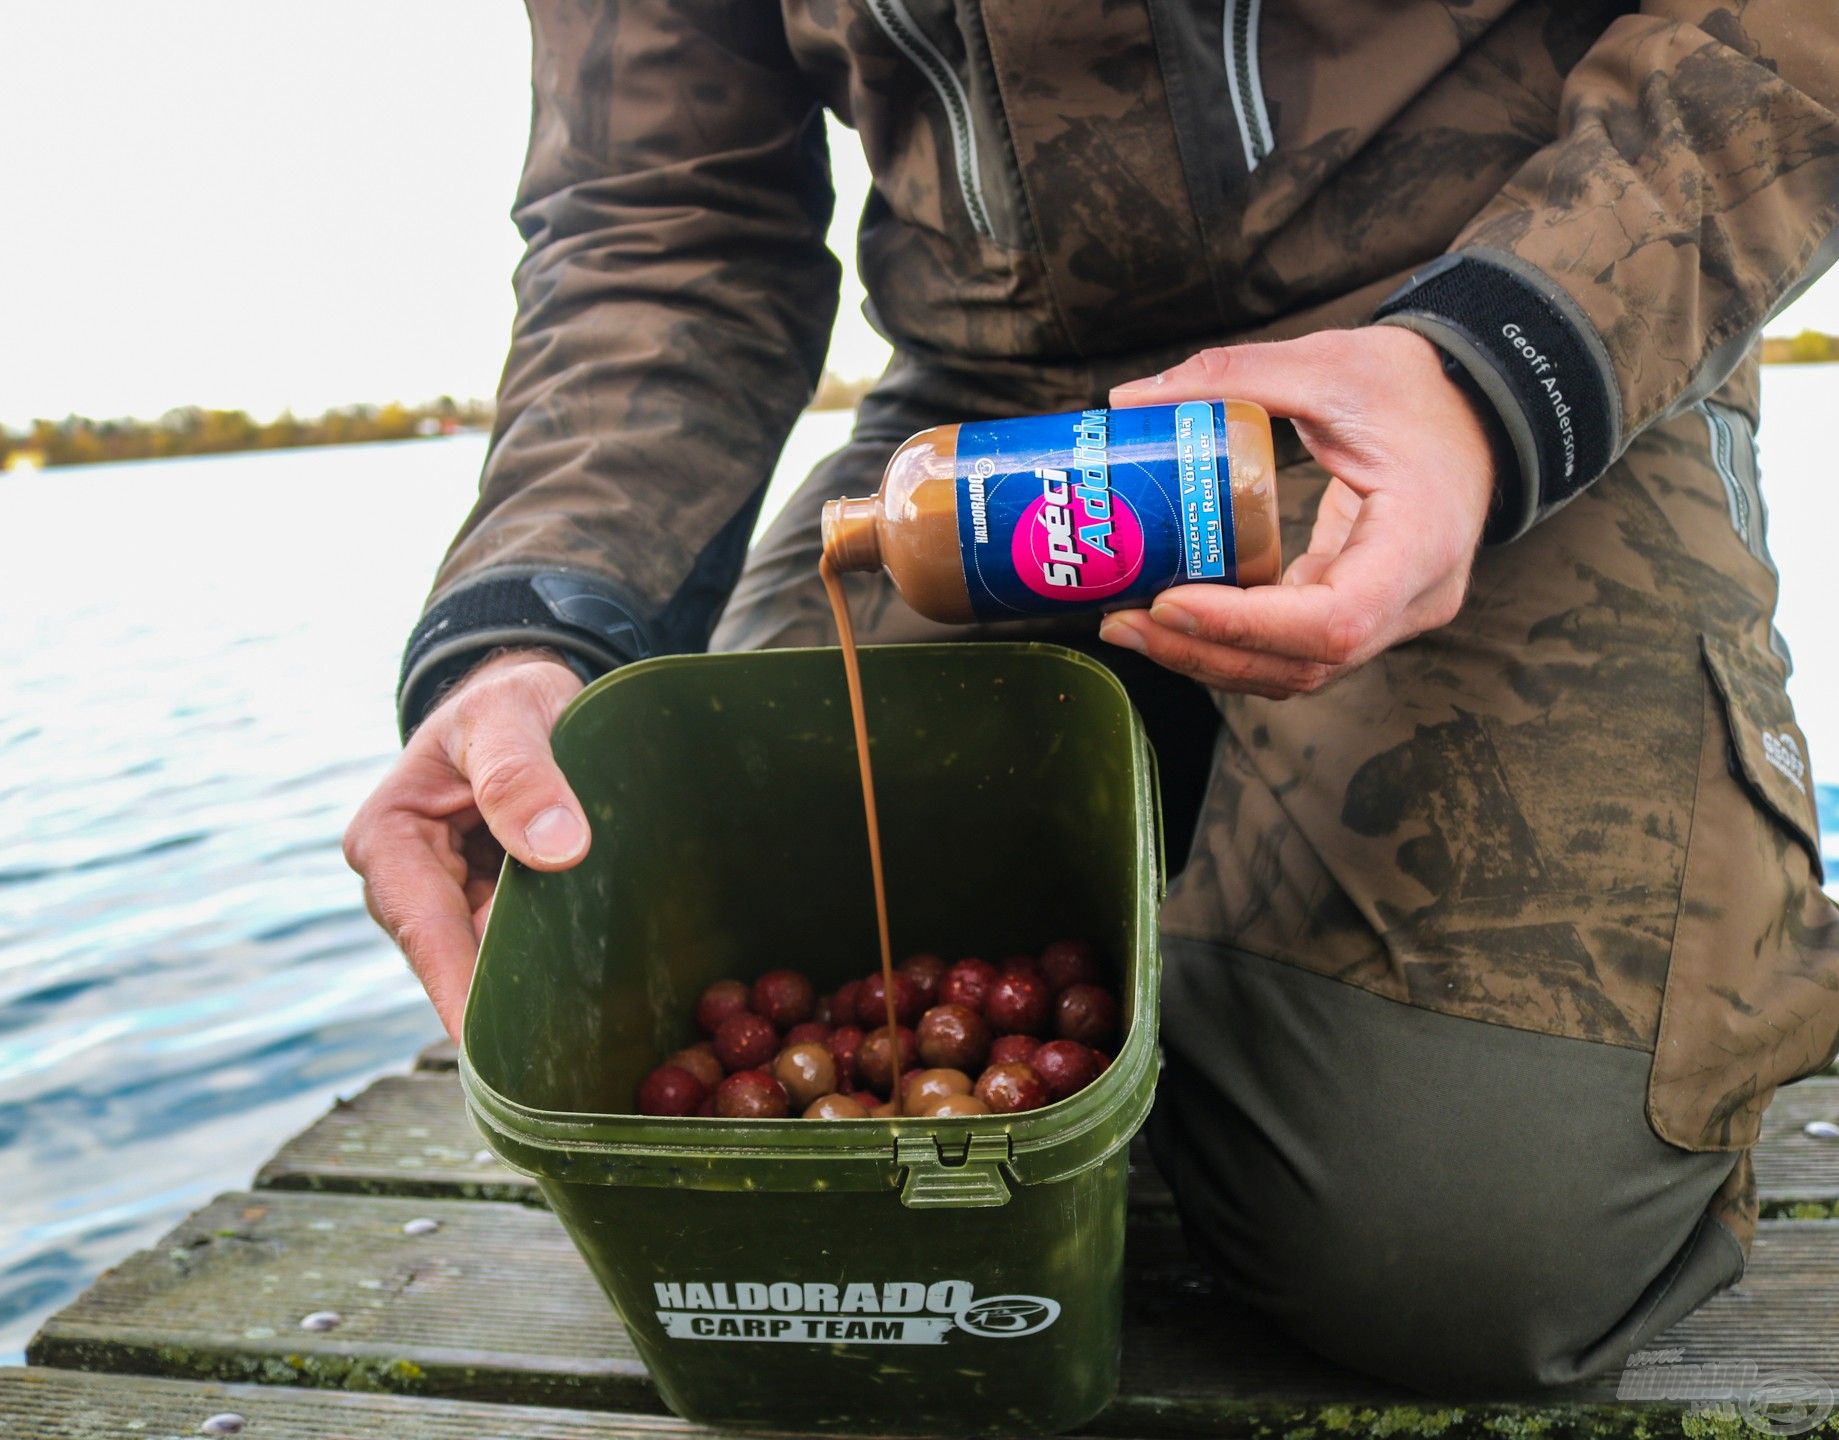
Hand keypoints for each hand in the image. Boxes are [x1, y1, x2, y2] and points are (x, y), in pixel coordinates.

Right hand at [343, 650, 587, 1040]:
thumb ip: (523, 774)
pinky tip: (592, 984)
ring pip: (489, 959)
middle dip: (502, 1001)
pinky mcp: (486, 905)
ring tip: (584, 1029)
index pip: (425, 930)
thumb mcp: (512, 715)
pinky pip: (516, 942)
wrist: (522, 693)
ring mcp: (446, 899)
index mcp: (387, 838)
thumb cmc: (507, 697)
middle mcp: (405, 882)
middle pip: (456, 958)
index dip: (458, 991)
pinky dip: (551, 956)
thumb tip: (555, 849)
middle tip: (560, 1055)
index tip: (489, 1050)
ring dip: (533, 982)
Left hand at [1098, 327, 1494, 698]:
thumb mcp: (1330, 365)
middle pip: (1306, 662)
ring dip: (1211, 658)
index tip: (1169, 603)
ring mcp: (1394, 614)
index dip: (1245, 625)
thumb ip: (1234, 376)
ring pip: (1298, 669)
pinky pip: (1296, 648)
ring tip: (1132, 626)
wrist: (1476, 405)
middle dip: (1206, 650)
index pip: (1335, 620)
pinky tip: (1175, 620)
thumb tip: (1129, 400)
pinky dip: (1234, 643)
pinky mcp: (1364, 610)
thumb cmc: (1416, 386)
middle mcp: (1416, 598)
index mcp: (1422, 542)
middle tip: (1122, 621)